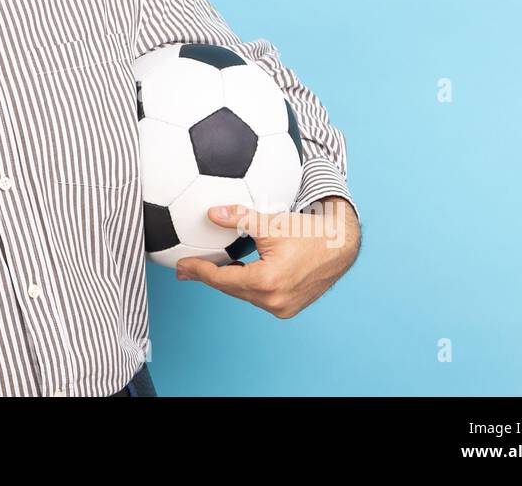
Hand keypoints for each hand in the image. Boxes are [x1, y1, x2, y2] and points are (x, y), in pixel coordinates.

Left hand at [174, 196, 359, 318]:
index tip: (180, 266)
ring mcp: (282, 308)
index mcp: (267, 282)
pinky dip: (245, 285)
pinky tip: (234, 272)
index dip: (199, 271)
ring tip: (205, 270)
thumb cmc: (309, 232)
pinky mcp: (288, 308)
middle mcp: (274, 301)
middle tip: (185, 269)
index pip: (222, 279)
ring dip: (226, 282)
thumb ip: (240, 218)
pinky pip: (258, 296)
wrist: (341, 247)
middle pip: (230, 289)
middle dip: (207, 277)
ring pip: (244, 294)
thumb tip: (212, 213)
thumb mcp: (272, 222)